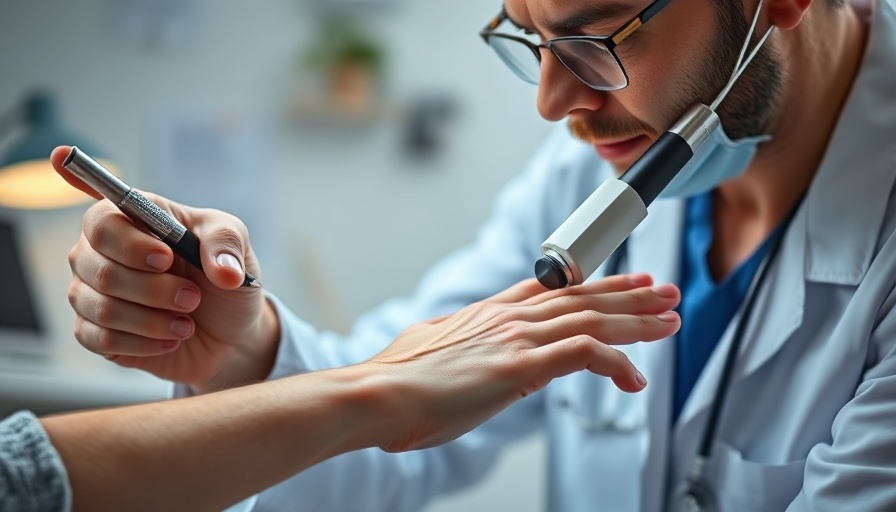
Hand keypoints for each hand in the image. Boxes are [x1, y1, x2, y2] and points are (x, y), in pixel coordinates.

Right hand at [51, 146, 277, 391]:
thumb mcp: (236, 248)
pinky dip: (143, 343)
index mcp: (132, 219)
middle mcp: (102, 252)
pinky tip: (171, 340)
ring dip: (152, 321)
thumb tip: (223, 270)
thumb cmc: (223, 280)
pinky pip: (100, 339)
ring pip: (101, 308)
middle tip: (192, 297)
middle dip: (154, 290)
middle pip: (100, 269)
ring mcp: (92, 292)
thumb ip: (226, 243)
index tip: (166, 259)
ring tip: (187, 324)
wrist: (229, 334)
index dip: (130, 244)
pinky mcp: (93, 331)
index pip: (102, 221)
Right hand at [362, 275, 680, 451]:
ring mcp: (515, 338)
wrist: (378, 394)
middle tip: (664, 290)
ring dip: (637, 321)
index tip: (623, 277)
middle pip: (582, 296)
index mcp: (489, 312)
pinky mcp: (519, 367)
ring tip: (669, 320)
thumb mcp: (429, 346)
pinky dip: (616, 362)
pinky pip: (584, 355)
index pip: (553, 288)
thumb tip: (466, 349)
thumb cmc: (397, 381)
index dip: (593, 281)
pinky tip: (634, 377)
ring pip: (592, 318)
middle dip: (629, 293)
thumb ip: (457, 341)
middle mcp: (508, 317)